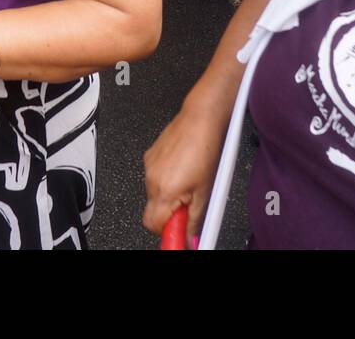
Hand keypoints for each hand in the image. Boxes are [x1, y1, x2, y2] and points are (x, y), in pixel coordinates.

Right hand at [142, 95, 227, 242]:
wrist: (199, 118)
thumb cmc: (205, 148)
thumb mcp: (206, 191)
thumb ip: (195, 218)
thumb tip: (190, 236)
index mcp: (164, 190)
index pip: (153, 225)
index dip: (167, 231)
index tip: (178, 233)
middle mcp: (151, 179)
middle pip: (152, 211)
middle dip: (168, 214)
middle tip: (187, 206)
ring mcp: (148, 166)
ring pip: (153, 194)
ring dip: (168, 195)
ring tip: (188, 182)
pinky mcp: (149, 156)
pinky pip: (154, 177)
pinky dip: (166, 180)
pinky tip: (182, 169)